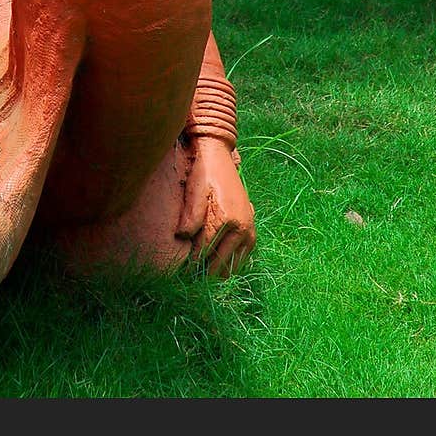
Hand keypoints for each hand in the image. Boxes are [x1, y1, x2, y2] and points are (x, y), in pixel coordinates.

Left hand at [176, 136, 255, 276]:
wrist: (219, 156)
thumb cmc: (204, 173)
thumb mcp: (194, 191)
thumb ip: (191, 216)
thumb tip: (184, 237)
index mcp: (227, 218)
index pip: (206, 249)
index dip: (193, 262)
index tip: (183, 271)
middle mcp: (242, 227)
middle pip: (222, 259)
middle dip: (207, 270)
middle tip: (192, 279)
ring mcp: (249, 228)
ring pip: (235, 261)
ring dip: (221, 269)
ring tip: (206, 275)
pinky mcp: (251, 227)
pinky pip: (244, 253)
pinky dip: (233, 261)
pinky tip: (222, 264)